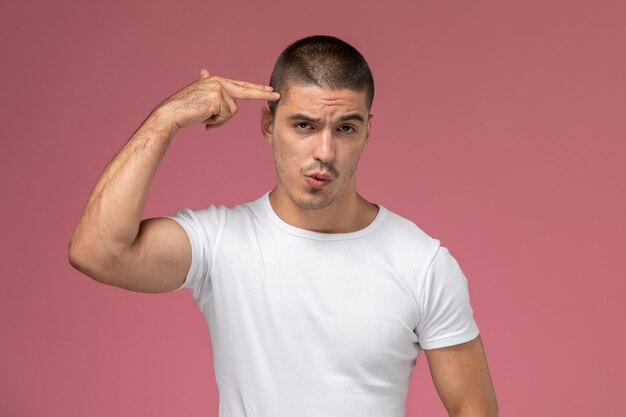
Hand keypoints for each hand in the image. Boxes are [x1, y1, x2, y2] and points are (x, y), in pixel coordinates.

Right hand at [154, 69, 279, 131]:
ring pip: (232, 111)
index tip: (269, 89)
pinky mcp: (217, 99)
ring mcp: (218, 89)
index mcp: (216, 81)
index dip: (255, 88)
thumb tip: (205, 70)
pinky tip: (204, 119)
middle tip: (277, 95)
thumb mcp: (198, 94)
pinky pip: (225, 116)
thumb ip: (206, 84)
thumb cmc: (185, 108)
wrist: (171, 113)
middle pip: (245, 90)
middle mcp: (218, 82)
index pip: (240, 85)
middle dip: (262, 94)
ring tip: (205, 118)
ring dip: (220, 120)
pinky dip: (216, 122)